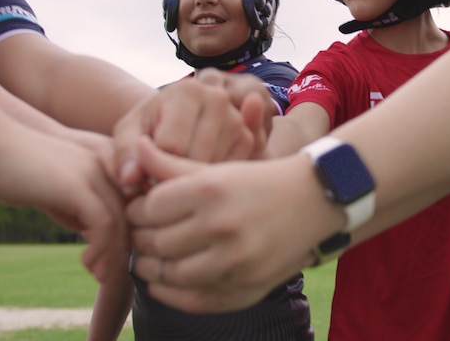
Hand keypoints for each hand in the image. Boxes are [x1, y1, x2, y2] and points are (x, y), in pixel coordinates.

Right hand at [0, 122, 128, 282]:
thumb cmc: (16, 164)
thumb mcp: (56, 188)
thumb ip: (77, 206)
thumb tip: (92, 234)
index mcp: (108, 160)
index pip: (131, 202)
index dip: (124, 233)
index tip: (107, 258)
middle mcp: (110, 163)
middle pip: (131, 213)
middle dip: (122, 248)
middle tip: (106, 274)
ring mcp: (96, 172)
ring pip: (122, 222)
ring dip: (113, 255)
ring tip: (98, 274)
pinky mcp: (78, 185)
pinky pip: (103, 224)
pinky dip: (100, 250)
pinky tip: (86, 262)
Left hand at [112, 76, 268, 193]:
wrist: (172, 120)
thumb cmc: (148, 128)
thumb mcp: (128, 136)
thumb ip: (123, 156)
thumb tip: (130, 179)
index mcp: (187, 91)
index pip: (170, 147)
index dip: (152, 170)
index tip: (142, 175)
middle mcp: (218, 98)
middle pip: (195, 158)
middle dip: (172, 179)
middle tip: (156, 183)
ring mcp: (238, 118)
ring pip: (213, 169)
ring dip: (191, 183)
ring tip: (172, 178)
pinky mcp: (249, 139)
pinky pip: (227, 173)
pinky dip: (209, 182)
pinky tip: (192, 179)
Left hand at [125, 139, 338, 312]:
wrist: (313, 201)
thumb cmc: (258, 180)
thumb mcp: (217, 167)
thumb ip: (171, 163)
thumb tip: (137, 148)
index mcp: (210, 189)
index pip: (149, 209)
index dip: (136, 210)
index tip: (138, 210)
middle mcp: (222, 225)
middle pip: (156, 243)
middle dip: (140, 239)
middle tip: (139, 234)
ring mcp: (235, 261)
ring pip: (170, 274)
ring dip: (150, 268)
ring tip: (147, 259)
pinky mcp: (247, 287)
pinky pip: (195, 300)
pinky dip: (170, 294)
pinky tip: (161, 282)